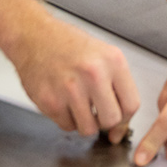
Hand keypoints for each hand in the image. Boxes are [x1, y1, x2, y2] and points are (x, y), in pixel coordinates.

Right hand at [7, 16, 140, 142]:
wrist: (34, 37)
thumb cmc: (69, 45)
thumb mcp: (103, 55)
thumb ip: (117, 87)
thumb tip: (120, 128)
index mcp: (113, 61)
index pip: (131, 105)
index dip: (125, 118)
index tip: (119, 119)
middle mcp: (94, 74)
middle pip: (111, 120)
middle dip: (104, 121)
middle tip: (97, 112)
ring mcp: (71, 89)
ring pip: (88, 129)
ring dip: (84, 122)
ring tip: (78, 104)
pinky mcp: (50, 101)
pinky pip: (67, 126)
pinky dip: (66, 119)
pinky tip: (63, 100)